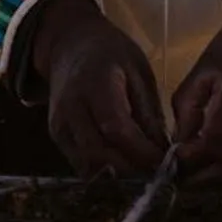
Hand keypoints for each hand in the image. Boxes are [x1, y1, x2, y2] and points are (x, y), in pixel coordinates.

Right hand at [30, 0, 170, 175]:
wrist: (69, 44)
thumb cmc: (110, 53)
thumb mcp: (138, 71)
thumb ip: (148, 111)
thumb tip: (163, 151)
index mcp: (94, 83)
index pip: (116, 127)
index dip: (141, 151)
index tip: (165, 162)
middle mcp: (70, 108)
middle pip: (98, 153)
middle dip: (131, 170)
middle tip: (158, 175)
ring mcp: (59, 124)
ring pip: (87, 165)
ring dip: (117, 177)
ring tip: (143, 175)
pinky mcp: (56, 137)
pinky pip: (80, 164)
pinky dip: (103, 173)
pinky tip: (124, 170)